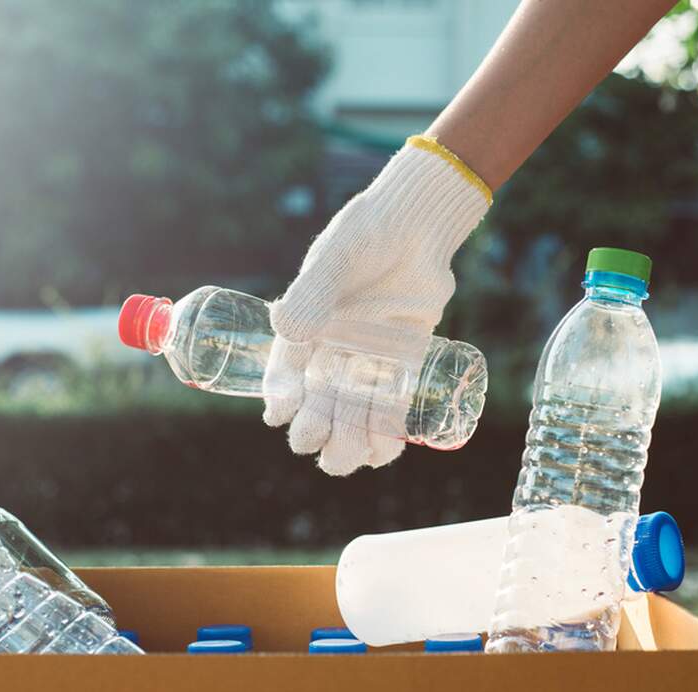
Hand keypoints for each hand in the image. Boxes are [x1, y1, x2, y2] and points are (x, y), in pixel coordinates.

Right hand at [264, 135, 489, 475]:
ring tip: (352, 458)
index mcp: (302, 334)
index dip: (281, 401)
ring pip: (351, 420)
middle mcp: (330, 356)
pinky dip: (386, 437)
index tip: (282, 414)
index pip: (284, 378)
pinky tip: (382, 455)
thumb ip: (312, 293)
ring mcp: (365, 365)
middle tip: (317, 439)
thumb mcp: (334, 261)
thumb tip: (286, 329)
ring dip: (349, 445)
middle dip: (314, 432)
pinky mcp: (401, 370)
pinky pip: (389, 413)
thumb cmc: (366, 237)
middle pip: (316, 410)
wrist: (416, 228)